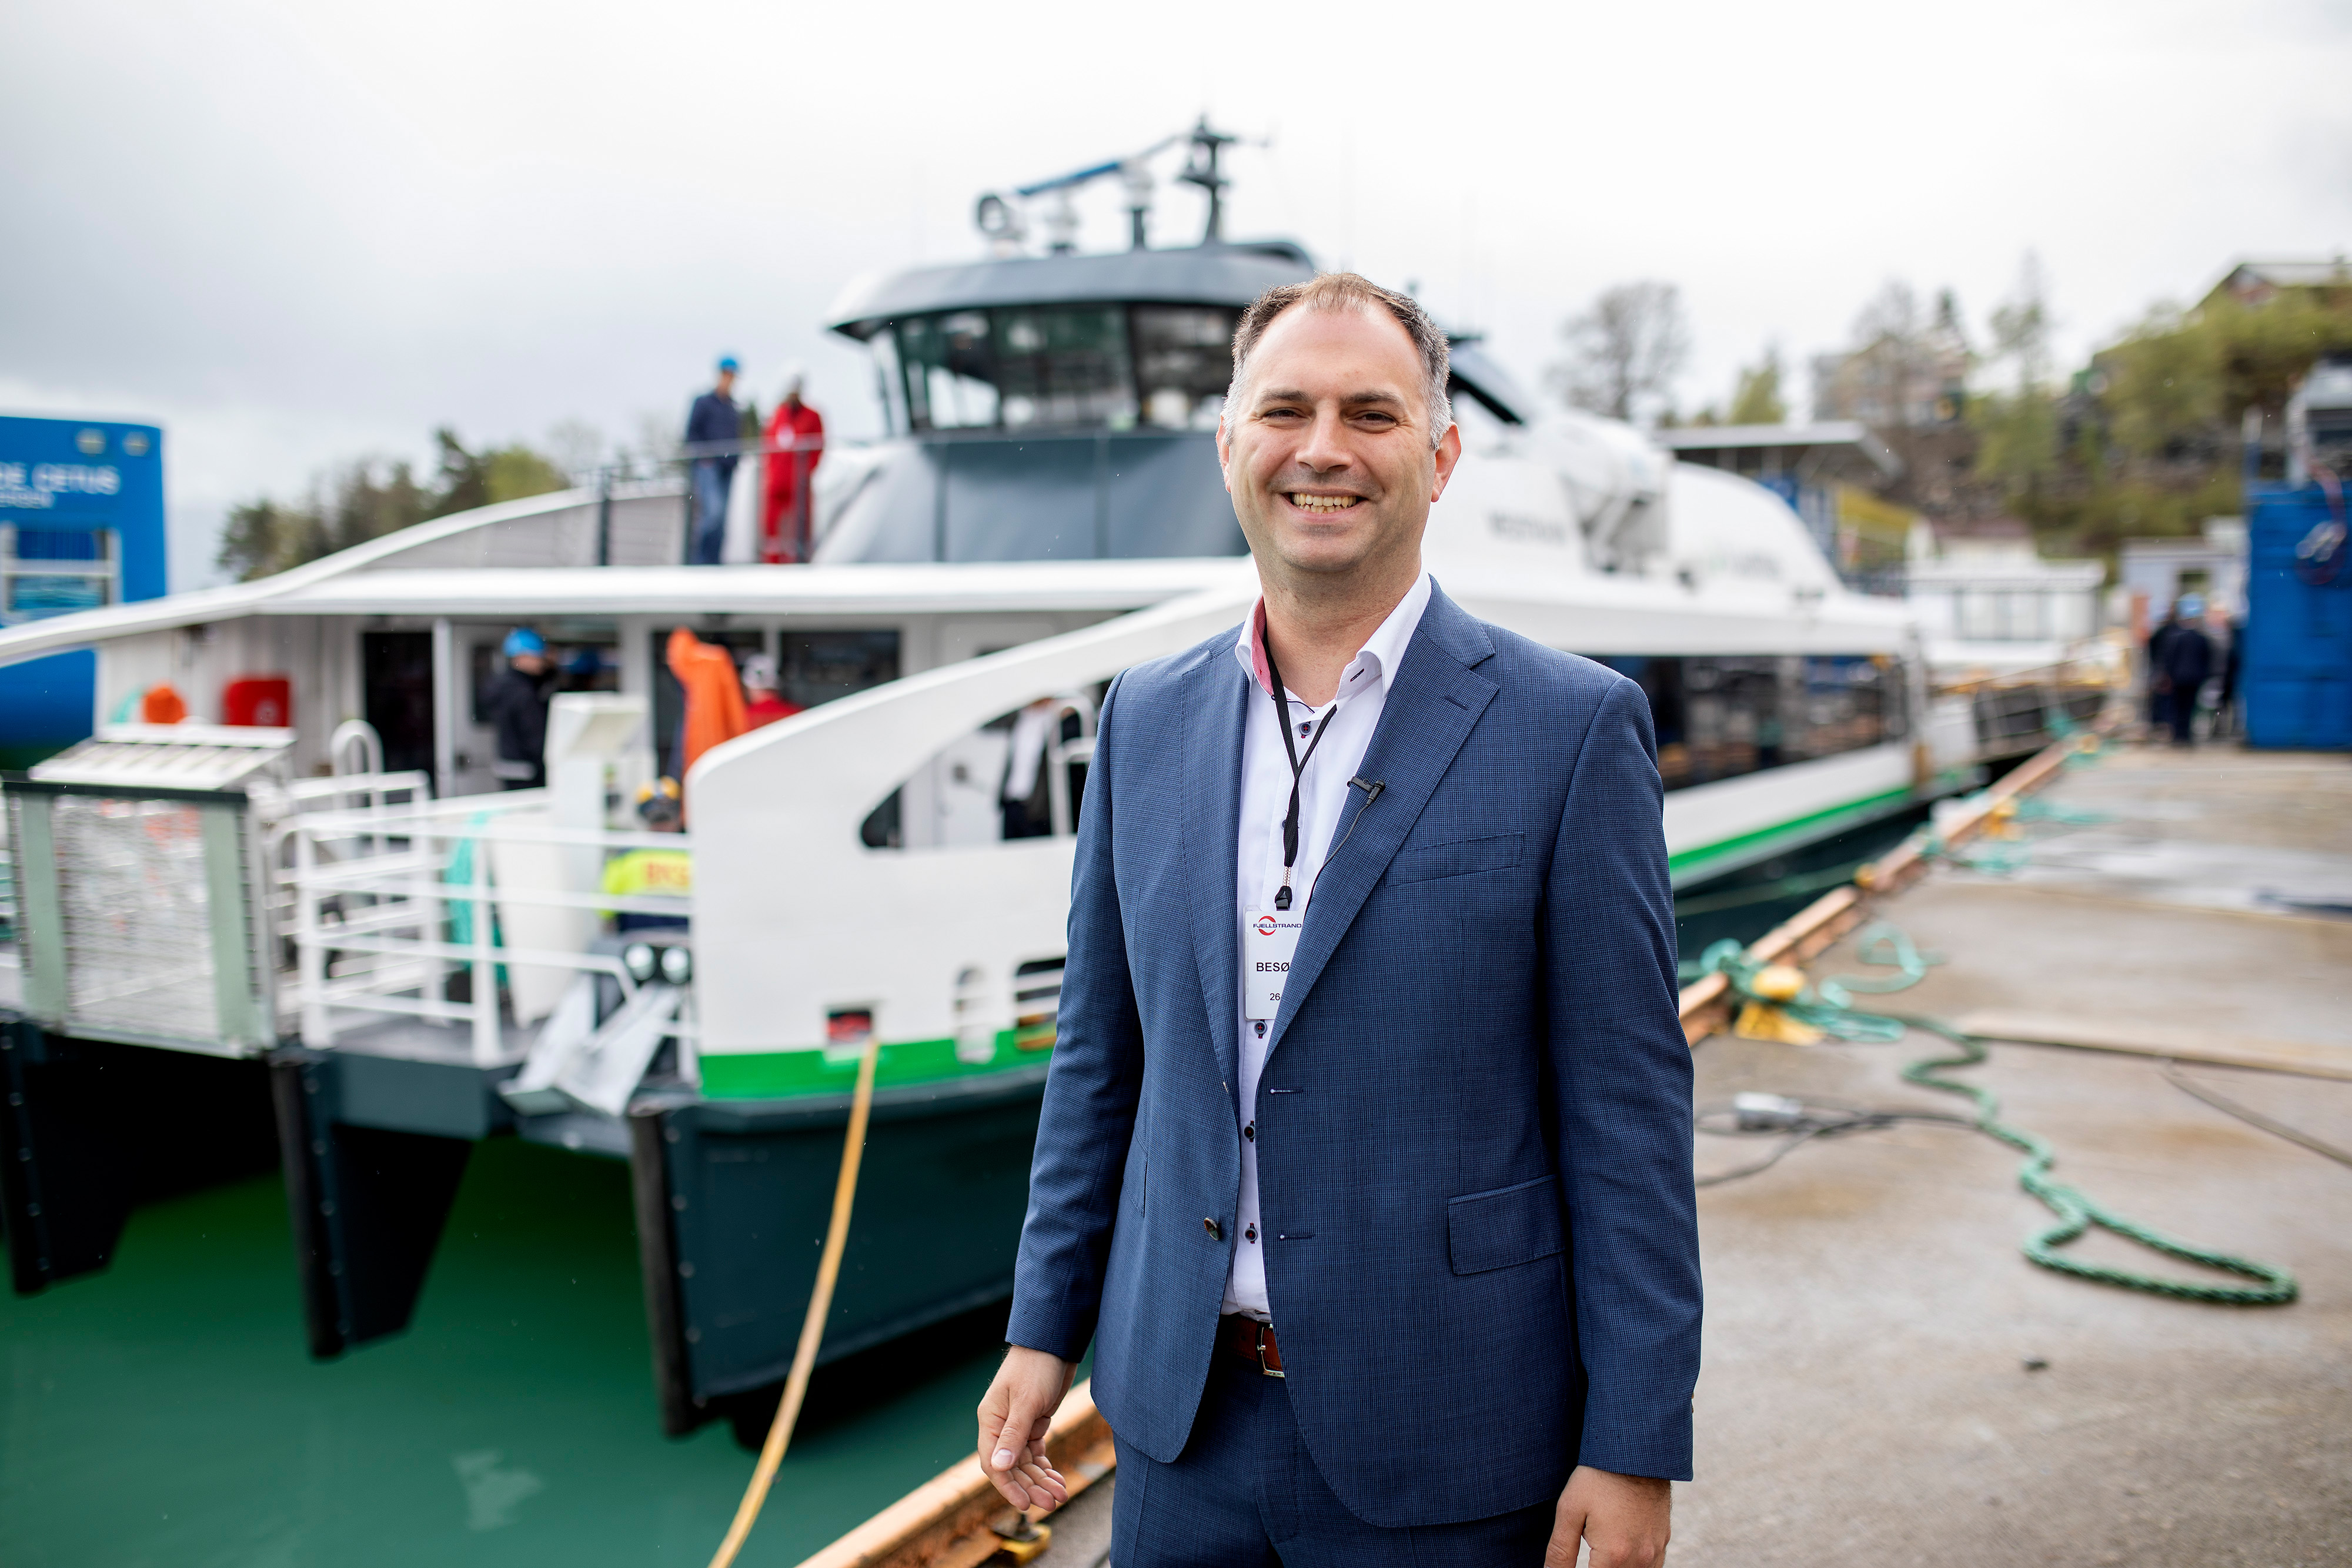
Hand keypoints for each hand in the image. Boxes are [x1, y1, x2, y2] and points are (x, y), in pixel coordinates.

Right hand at [975, 1346, 1076, 1510]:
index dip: (1008, 1486)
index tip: (1025, 1505)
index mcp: (990, 1421)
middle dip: (1031, 1486)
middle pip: (1012, 1467)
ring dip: (1041, 1480)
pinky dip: (1046, 1467)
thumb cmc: (1036, 1366)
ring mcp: (1017, 1426)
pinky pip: (1036, 1453)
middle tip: (1052, 1503)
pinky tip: (1057, 1479)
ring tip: (1060, 1495)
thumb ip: (1013, 1435)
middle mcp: (1000, 1426)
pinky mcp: (1034, 1423)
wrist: (1054, 1342)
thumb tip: (998, 1468)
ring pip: (1026, 1463)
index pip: (993, 1463)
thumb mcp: (1026, 1402)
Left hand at [1546, 1465, 1670, 1567]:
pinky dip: (1635, 1566)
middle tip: (1587, 1551)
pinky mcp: (1663, 1540)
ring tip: (1600, 1551)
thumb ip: (1560, 1550)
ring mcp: (1655, 1550)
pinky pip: (1653, 1567)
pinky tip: (1620, 1552)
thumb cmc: (1599, 1477)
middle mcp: (1639, 1558)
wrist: (1636, 1451)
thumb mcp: (1570, 1510)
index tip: (1571, 1564)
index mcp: (1614, 1555)